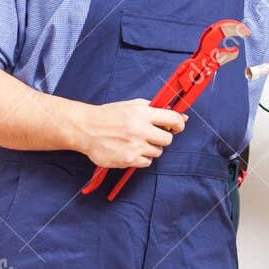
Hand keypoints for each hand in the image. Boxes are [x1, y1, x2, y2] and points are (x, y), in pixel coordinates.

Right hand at [71, 99, 185, 167]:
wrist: (86, 129)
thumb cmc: (110, 115)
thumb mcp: (132, 105)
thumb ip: (155, 109)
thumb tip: (182, 117)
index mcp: (142, 113)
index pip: (173, 119)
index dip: (179, 123)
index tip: (177, 126)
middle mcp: (140, 130)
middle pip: (168, 139)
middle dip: (162, 137)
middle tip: (152, 135)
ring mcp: (134, 146)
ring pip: (158, 152)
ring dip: (151, 148)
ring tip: (137, 142)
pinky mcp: (128, 160)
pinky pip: (147, 162)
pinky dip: (142, 157)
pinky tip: (131, 150)